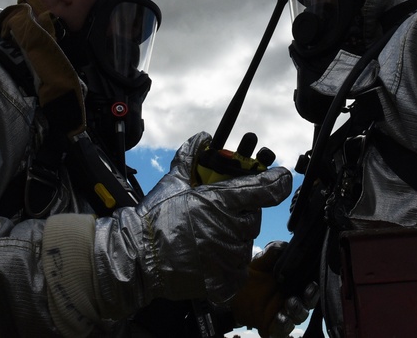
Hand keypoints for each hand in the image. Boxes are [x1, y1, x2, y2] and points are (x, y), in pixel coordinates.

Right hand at [93, 132, 292, 319]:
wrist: (137, 258)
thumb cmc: (155, 219)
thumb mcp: (173, 181)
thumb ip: (191, 156)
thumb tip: (202, 137)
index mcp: (223, 201)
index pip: (267, 188)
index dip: (277, 180)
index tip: (279, 178)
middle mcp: (232, 228)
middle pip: (253, 216)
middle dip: (241, 212)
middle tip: (220, 211)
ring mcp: (230, 257)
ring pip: (245, 242)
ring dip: (233, 237)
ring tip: (208, 235)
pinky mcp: (225, 280)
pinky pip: (238, 270)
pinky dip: (228, 263)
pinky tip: (209, 256)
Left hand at [232, 241, 317, 337]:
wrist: (232, 294)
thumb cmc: (253, 275)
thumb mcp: (260, 261)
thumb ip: (273, 252)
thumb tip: (284, 246)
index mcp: (294, 282)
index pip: (310, 283)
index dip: (313, 284)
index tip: (311, 282)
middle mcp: (293, 298)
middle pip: (309, 301)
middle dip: (309, 297)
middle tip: (305, 291)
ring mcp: (285, 314)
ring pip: (299, 315)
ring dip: (297, 310)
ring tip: (290, 303)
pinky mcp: (275, 328)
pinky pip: (283, 330)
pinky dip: (283, 324)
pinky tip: (280, 318)